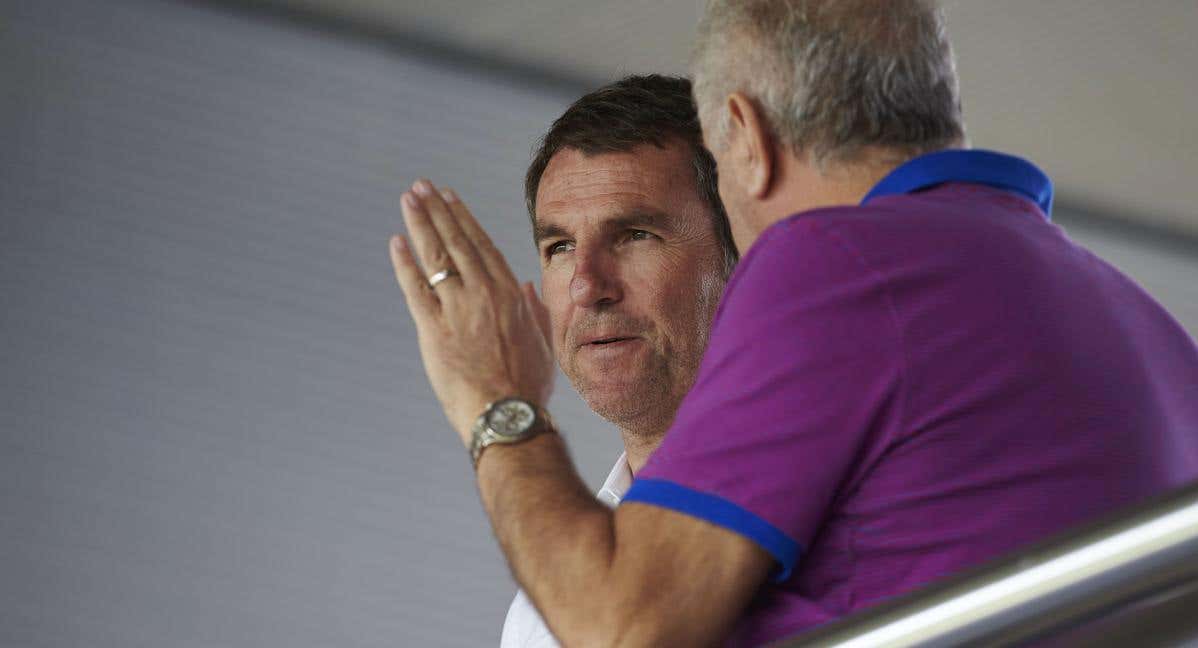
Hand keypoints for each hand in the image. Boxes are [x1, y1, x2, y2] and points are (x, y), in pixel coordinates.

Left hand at [388, 179, 554, 445]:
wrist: (508, 415)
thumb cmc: (527, 387)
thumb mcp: (542, 343)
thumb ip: (533, 310)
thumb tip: (525, 285)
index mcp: (509, 294)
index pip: (482, 245)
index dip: (463, 218)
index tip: (450, 198)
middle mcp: (483, 293)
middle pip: (456, 241)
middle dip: (437, 210)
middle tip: (421, 187)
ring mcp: (457, 309)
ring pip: (435, 256)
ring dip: (420, 224)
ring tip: (408, 199)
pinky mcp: (433, 329)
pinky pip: (415, 288)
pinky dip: (404, 262)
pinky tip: (396, 242)